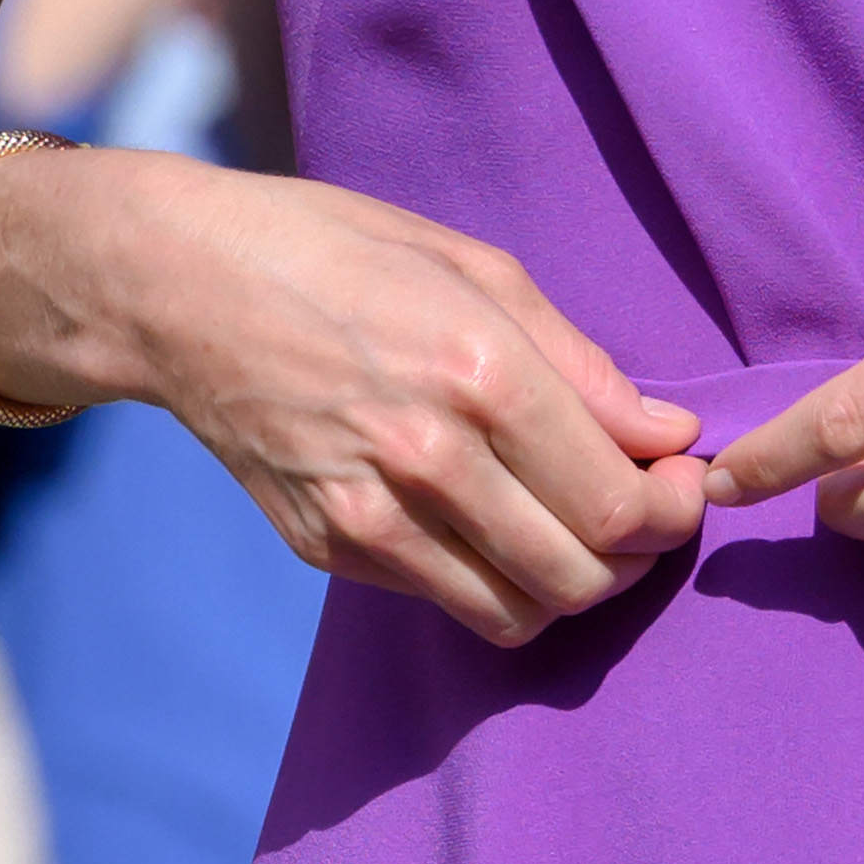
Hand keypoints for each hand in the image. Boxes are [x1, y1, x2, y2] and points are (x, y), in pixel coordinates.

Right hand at [53, 156, 707, 645]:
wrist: (180, 287)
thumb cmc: (337, 252)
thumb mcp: (475, 266)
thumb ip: (581, 363)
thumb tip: (665, 434)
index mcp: (480, 370)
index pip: (616, 501)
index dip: (672, 508)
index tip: (682, 482)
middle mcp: (429, 457)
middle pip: (580, 573)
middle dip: (637, 555)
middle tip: (645, 516)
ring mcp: (371, 515)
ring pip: (519, 612)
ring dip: (571, 586)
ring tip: (578, 532)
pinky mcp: (328, 548)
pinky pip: (446, 602)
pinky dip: (493, 583)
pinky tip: (497, 527)